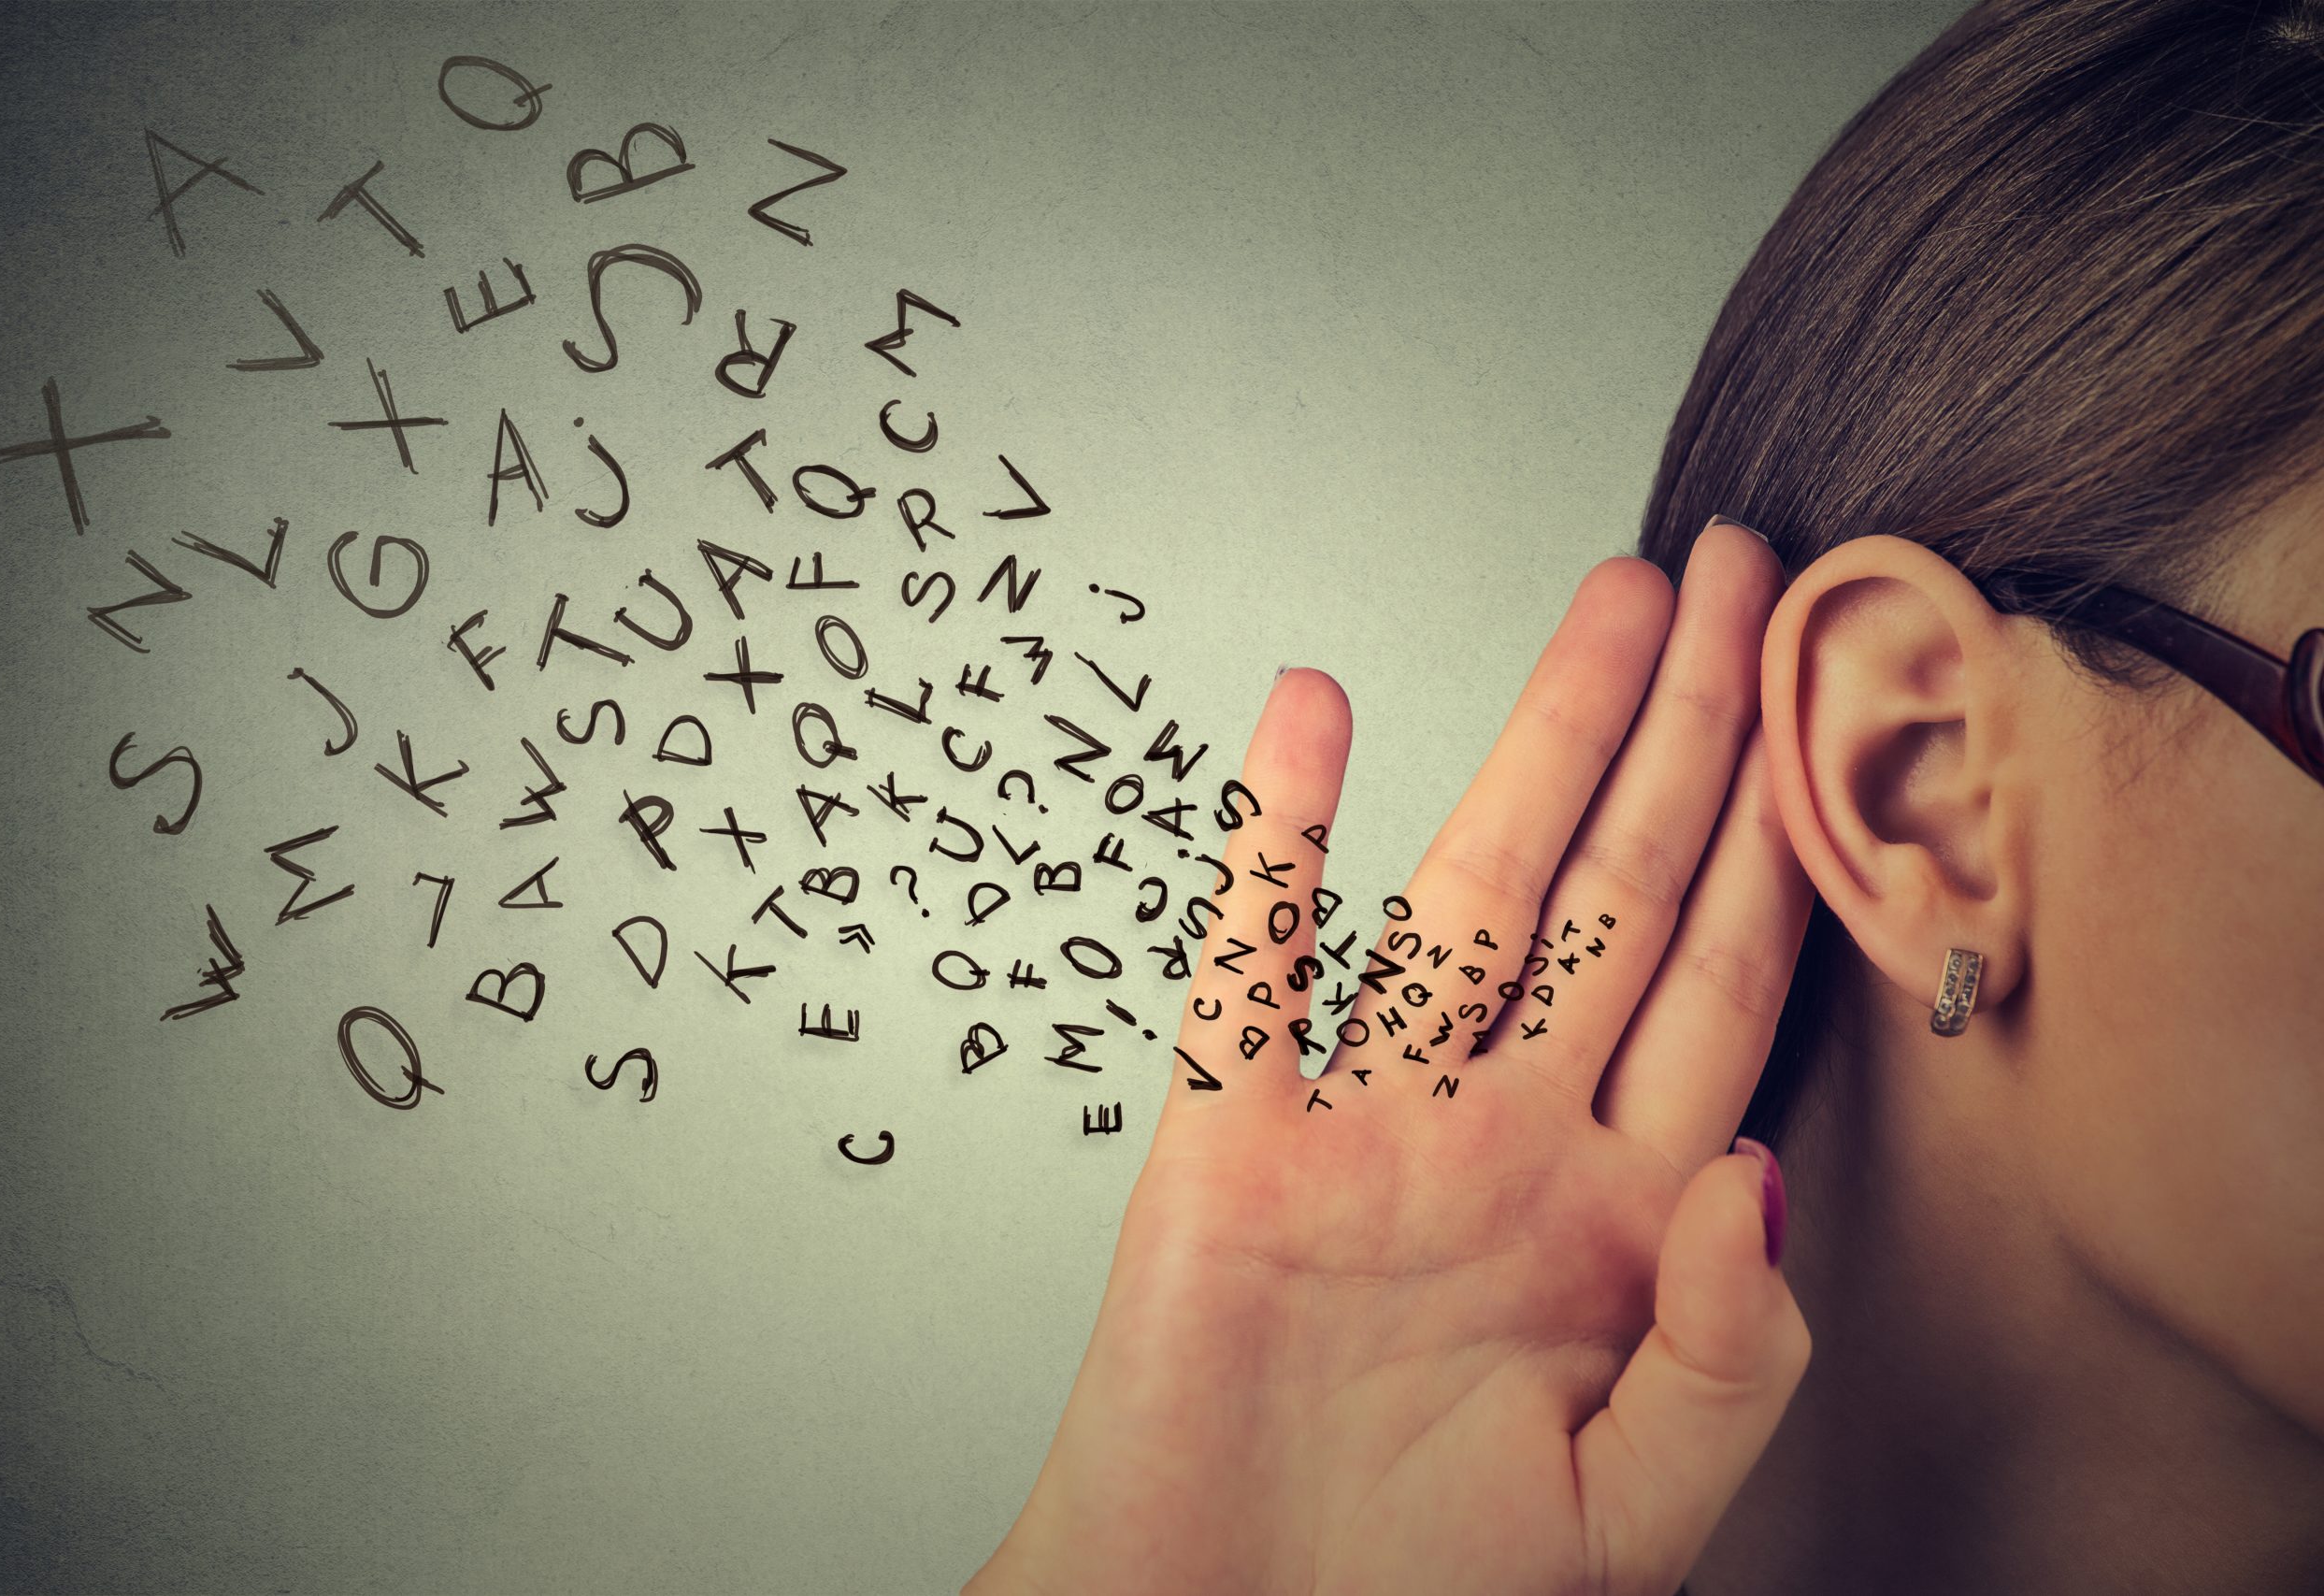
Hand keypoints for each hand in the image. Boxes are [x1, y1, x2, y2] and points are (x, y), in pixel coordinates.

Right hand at [966, 520, 1814, 1595]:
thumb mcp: (1631, 1516)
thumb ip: (1723, 1355)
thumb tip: (1756, 1173)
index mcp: (1614, 1220)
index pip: (1722, 983)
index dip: (1784, 837)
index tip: (1830, 702)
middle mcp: (1501, 1140)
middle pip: (1617, 891)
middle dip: (1690, 732)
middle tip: (1742, 575)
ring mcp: (1366, 1125)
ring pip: (1466, 891)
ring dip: (1537, 742)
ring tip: (1609, 607)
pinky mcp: (1228, 1140)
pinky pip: (1251, 960)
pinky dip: (1273, 836)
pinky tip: (1308, 720)